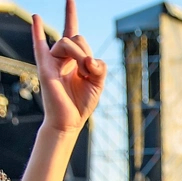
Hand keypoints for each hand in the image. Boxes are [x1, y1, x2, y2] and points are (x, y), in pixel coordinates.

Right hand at [32, 0, 105, 133]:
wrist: (69, 120)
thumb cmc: (82, 102)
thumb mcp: (99, 83)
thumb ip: (99, 67)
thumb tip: (90, 58)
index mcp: (75, 59)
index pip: (74, 34)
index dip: (70, 14)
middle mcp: (63, 57)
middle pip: (77, 37)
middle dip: (86, 51)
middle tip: (88, 71)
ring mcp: (53, 60)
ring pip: (67, 41)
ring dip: (80, 54)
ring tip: (82, 72)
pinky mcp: (46, 67)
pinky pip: (40, 46)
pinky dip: (37, 31)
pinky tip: (37, 17)